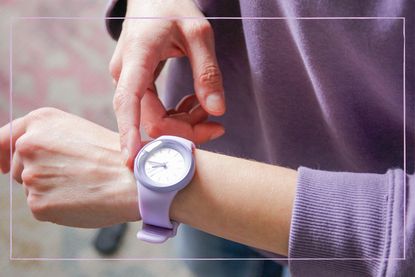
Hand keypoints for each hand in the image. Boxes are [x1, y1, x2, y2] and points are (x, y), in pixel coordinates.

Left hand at [0, 108, 138, 227]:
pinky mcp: (37, 202)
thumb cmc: (115, 155)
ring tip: (81, 185)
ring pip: (31, 188)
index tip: (1, 164)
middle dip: (38, 172)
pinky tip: (80, 198)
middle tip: (73, 174)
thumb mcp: (79, 131)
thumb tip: (22, 159)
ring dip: (50, 190)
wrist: (134, 180)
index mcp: (40, 121)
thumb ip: (47, 138)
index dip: (2, 154)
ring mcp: (31, 174)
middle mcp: (29, 144)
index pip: (3, 139)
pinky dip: (58, 207)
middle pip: (17, 167)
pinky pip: (41, 207)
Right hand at [109, 0, 225, 166]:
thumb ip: (207, 72)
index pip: (128, 102)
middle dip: (184, 130)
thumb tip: (216, 110)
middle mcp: (126, 74)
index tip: (132, 161)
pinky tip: (194, 104)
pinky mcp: (136, 85)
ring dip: (183, 123)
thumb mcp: (199, 32)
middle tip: (216, 125)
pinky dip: (177, 115)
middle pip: (150, 119)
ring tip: (207, 107)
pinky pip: (154, 111)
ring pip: (153, 119)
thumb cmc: (174, 5)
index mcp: (137, 57)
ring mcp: (129, 81)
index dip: (129, 133)